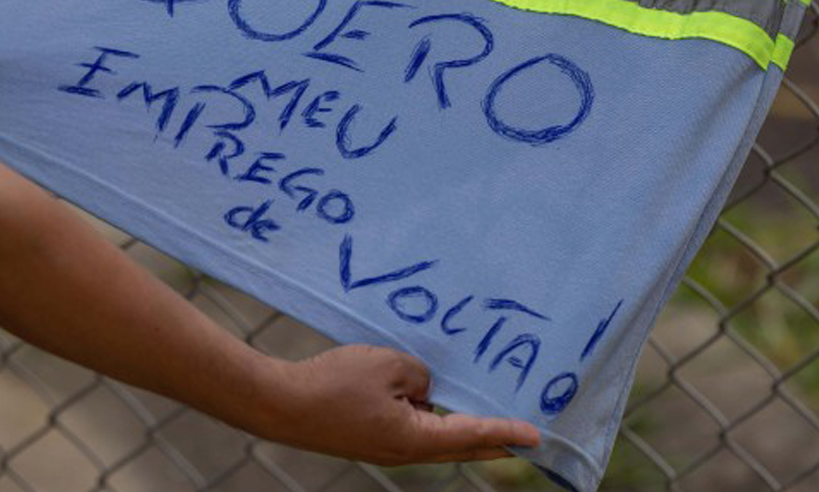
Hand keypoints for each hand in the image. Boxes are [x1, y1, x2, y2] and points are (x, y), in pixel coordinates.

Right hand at [256, 344, 540, 464]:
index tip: (537, 435)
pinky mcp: (369, 436)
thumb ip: (420, 375)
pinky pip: (411, 426)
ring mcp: (386, 446)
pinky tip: (431, 396)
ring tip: (482, 409)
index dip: (506, 431)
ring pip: (434, 435)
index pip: (472, 434)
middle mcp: (405, 451)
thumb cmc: (334, 384)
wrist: (281, 404)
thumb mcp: (389, 366)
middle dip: (492, 438)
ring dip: (459, 425)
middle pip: (460, 445)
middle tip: (522, 434)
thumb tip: (424, 387)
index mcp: (415, 439)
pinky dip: (429, 415)